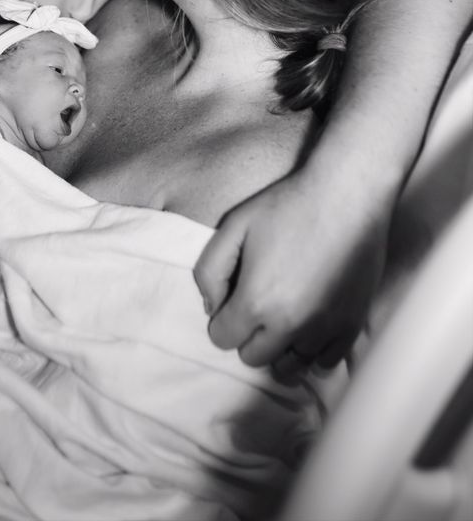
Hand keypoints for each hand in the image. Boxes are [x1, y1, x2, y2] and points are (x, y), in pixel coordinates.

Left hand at [193, 166, 392, 372]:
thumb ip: (210, 270)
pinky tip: (310, 323)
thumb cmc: (287, 205)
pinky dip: (313, 350)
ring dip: (280, 347)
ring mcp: (324, 330)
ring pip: (289, 367)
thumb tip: (211, 307)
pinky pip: (324, 363)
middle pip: (253, 357)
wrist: (346, 195)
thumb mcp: (234, 225)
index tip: (235, 299)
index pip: (222, 339)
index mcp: (256, 301)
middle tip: (260, 303)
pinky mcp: (351, 326)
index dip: (223, 318)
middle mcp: (289, 325)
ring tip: (284, 316)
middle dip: (249, 335)